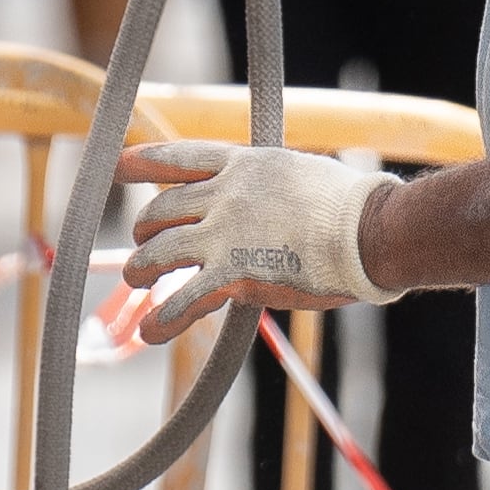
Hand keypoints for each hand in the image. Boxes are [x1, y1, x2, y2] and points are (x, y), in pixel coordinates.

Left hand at [119, 140, 389, 342]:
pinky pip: (184, 299)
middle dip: (145, 226)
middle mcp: (224, 195)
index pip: (177, 158)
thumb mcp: (300, 174)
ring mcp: (224, 234)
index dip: (141, 162)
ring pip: (159, 252)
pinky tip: (150, 331)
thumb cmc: (353, 206)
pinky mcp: (232, 275)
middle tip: (142, 239)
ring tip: (135, 279)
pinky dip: (163, 318)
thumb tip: (269, 200)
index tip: (116, 167)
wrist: (373, 231)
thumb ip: (271, 186)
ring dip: (140, 268)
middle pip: (161, 209)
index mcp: (243, 165)